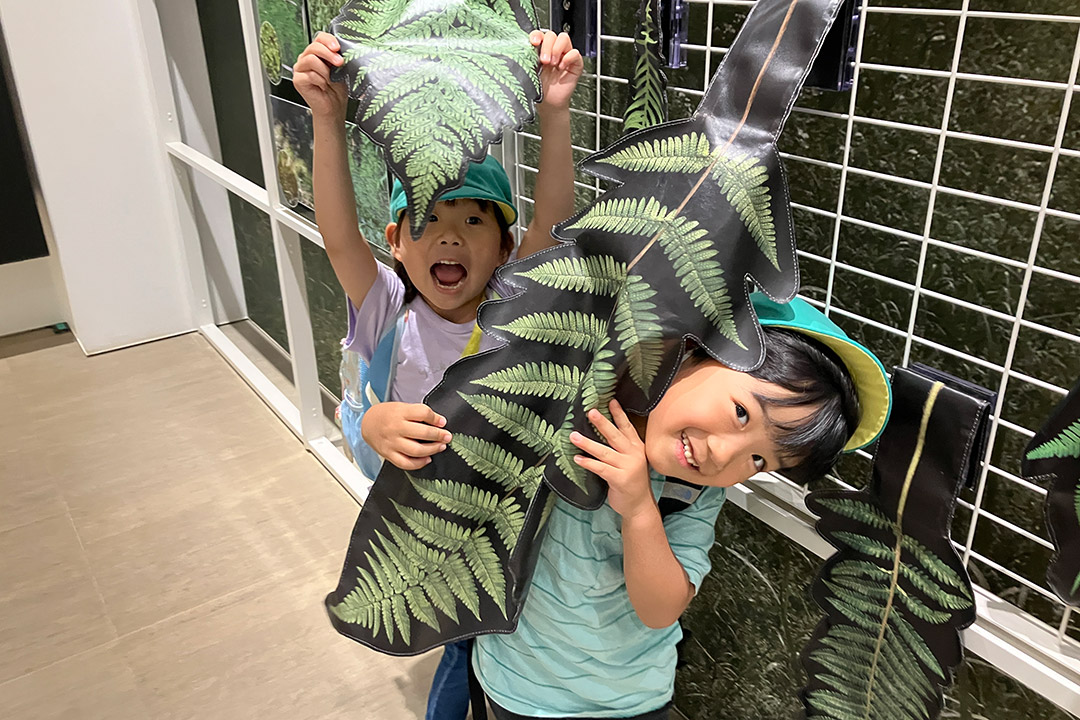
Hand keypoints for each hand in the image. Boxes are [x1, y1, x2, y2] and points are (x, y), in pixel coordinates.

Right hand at [293, 32, 347, 118]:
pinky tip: (323, 86)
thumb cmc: (337, 89)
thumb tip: (339, 50)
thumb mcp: (340, 69)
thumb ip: (337, 57)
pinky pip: (310, 74)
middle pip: (314, 47)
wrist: (334, 107)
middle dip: (328, 54)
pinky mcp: (297, 80)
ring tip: (330, 79)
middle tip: (339, 62)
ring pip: (311, 59)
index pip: (319, 38)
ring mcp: (300, 69)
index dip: (328, 40)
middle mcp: (306, 59)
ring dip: (325, 70)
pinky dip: (320, 81)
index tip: (338, 48)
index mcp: (316, 53)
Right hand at [361, 402, 451, 470]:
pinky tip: (427, 459)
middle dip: (439, 435)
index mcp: (400, 412)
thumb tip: (439, 422)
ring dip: (432, 450)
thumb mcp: (402, 407)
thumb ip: (418, 413)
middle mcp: (396, 428)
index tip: (442, 422)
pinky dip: (419, 463)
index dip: (436, 418)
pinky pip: (406, 463)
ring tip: (440, 446)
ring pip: (416, 450)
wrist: (367, 423)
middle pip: (422, 433)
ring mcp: (392, 443)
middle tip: (447, 436)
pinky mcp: (389, 454)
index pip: (423, 413)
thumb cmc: (387, 414)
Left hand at [530, 30, 582, 113]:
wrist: (549, 103)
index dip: (537, 35)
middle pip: (552, 35)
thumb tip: (524, 47)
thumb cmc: (539, 88)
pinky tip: (561, 67)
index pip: (540, 34)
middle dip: (547, 46)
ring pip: (564, 38)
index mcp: (541, 49)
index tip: (533, 42)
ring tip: (552, 64)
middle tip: (544, 61)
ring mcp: (565, 55)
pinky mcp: (575, 64)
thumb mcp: (531, 70)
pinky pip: (575, 53)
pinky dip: (568, 58)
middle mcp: (553, 50)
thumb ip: (529, 57)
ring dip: (557, 49)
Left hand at [570, 400, 654, 520]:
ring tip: (573, 436)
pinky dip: (588, 463)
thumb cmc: (631, 482)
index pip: (627, 427)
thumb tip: (601, 431)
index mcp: (637, 448)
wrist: (639, 506)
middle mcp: (634, 455)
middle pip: (615, 435)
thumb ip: (621, 448)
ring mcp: (628, 467)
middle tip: (590, 412)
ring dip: (587, 443)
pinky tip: (577, 458)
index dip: (619, 414)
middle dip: (602, 423)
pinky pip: (600, 468)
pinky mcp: (620, 479)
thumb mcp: (631, 461)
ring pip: (604, 452)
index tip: (611, 401)